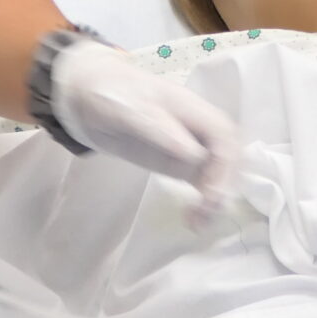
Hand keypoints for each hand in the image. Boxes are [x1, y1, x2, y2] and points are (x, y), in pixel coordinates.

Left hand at [48, 41, 237, 213]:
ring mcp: (189, 147)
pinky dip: (204, 202)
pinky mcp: (179, 163)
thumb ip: (159, 129)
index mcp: (191, 108)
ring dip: (217, 197)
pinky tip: (193, 220)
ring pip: (219, 172)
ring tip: (199, 222)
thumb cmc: (110, 95)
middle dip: (225, 184)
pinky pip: (202, 182)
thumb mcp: (129, 108)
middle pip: (229, 155)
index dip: (224, 163)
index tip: (211, 193)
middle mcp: (197, 128)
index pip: (223, 134)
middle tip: (206, 212)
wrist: (87, 97)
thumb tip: (194, 154)